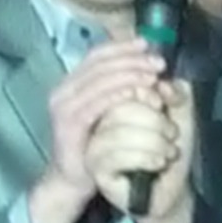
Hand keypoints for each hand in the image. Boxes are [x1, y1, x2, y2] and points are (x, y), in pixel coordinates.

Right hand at [31, 39, 166, 222]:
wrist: (74, 179)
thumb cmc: (95, 143)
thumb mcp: (109, 110)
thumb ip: (121, 87)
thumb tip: (147, 64)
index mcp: (72, 82)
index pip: (97, 54)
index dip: (123, 46)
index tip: (148, 43)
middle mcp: (64, 89)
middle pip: (100, 64)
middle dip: (132, 60)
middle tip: (158, 62)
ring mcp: (63, 106)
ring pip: (100, 80)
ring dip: (130, 75)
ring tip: (154, 77)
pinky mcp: (69, 124)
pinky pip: (96, 103)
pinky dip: (118, 94)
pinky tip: (137, 93)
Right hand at [84, 81, 195, 219]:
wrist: (170, 189)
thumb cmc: (169, 148)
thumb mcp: (180, 113)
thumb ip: (177, 91)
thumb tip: (161, 83)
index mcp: (116, 102)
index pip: (119, 84)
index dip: (144, 88)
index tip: (165, 102)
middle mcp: (99, 121)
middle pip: (119, 107)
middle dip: (155, 119)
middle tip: (172, 134)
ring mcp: (95, 145)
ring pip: (118, 132)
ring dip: (154, 141)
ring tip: (169, 152)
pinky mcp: (96, 169)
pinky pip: (115, 157)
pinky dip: (144, 157)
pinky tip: (159, 163)